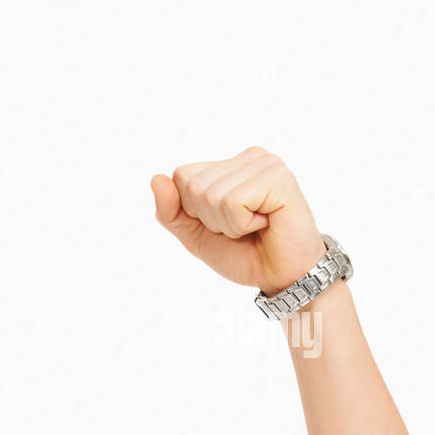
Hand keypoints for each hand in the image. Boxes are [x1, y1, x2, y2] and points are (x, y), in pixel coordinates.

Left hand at [150, 147, 325, 295]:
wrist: (278, 276)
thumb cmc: (242, 253)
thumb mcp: (194, 234)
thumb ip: (171, 211)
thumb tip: (155, 179)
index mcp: (229, 165)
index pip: (182, 176)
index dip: (193, 210)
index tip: (222, 222)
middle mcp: (249, 158)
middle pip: (193, 185)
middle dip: (210, 219)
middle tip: (241, 228)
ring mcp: (266, 165)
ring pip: (211, 195)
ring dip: (228, 225)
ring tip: (254, 227)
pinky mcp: (279, 179)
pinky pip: (233, 203)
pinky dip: (242, 225)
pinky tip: (265, 223)